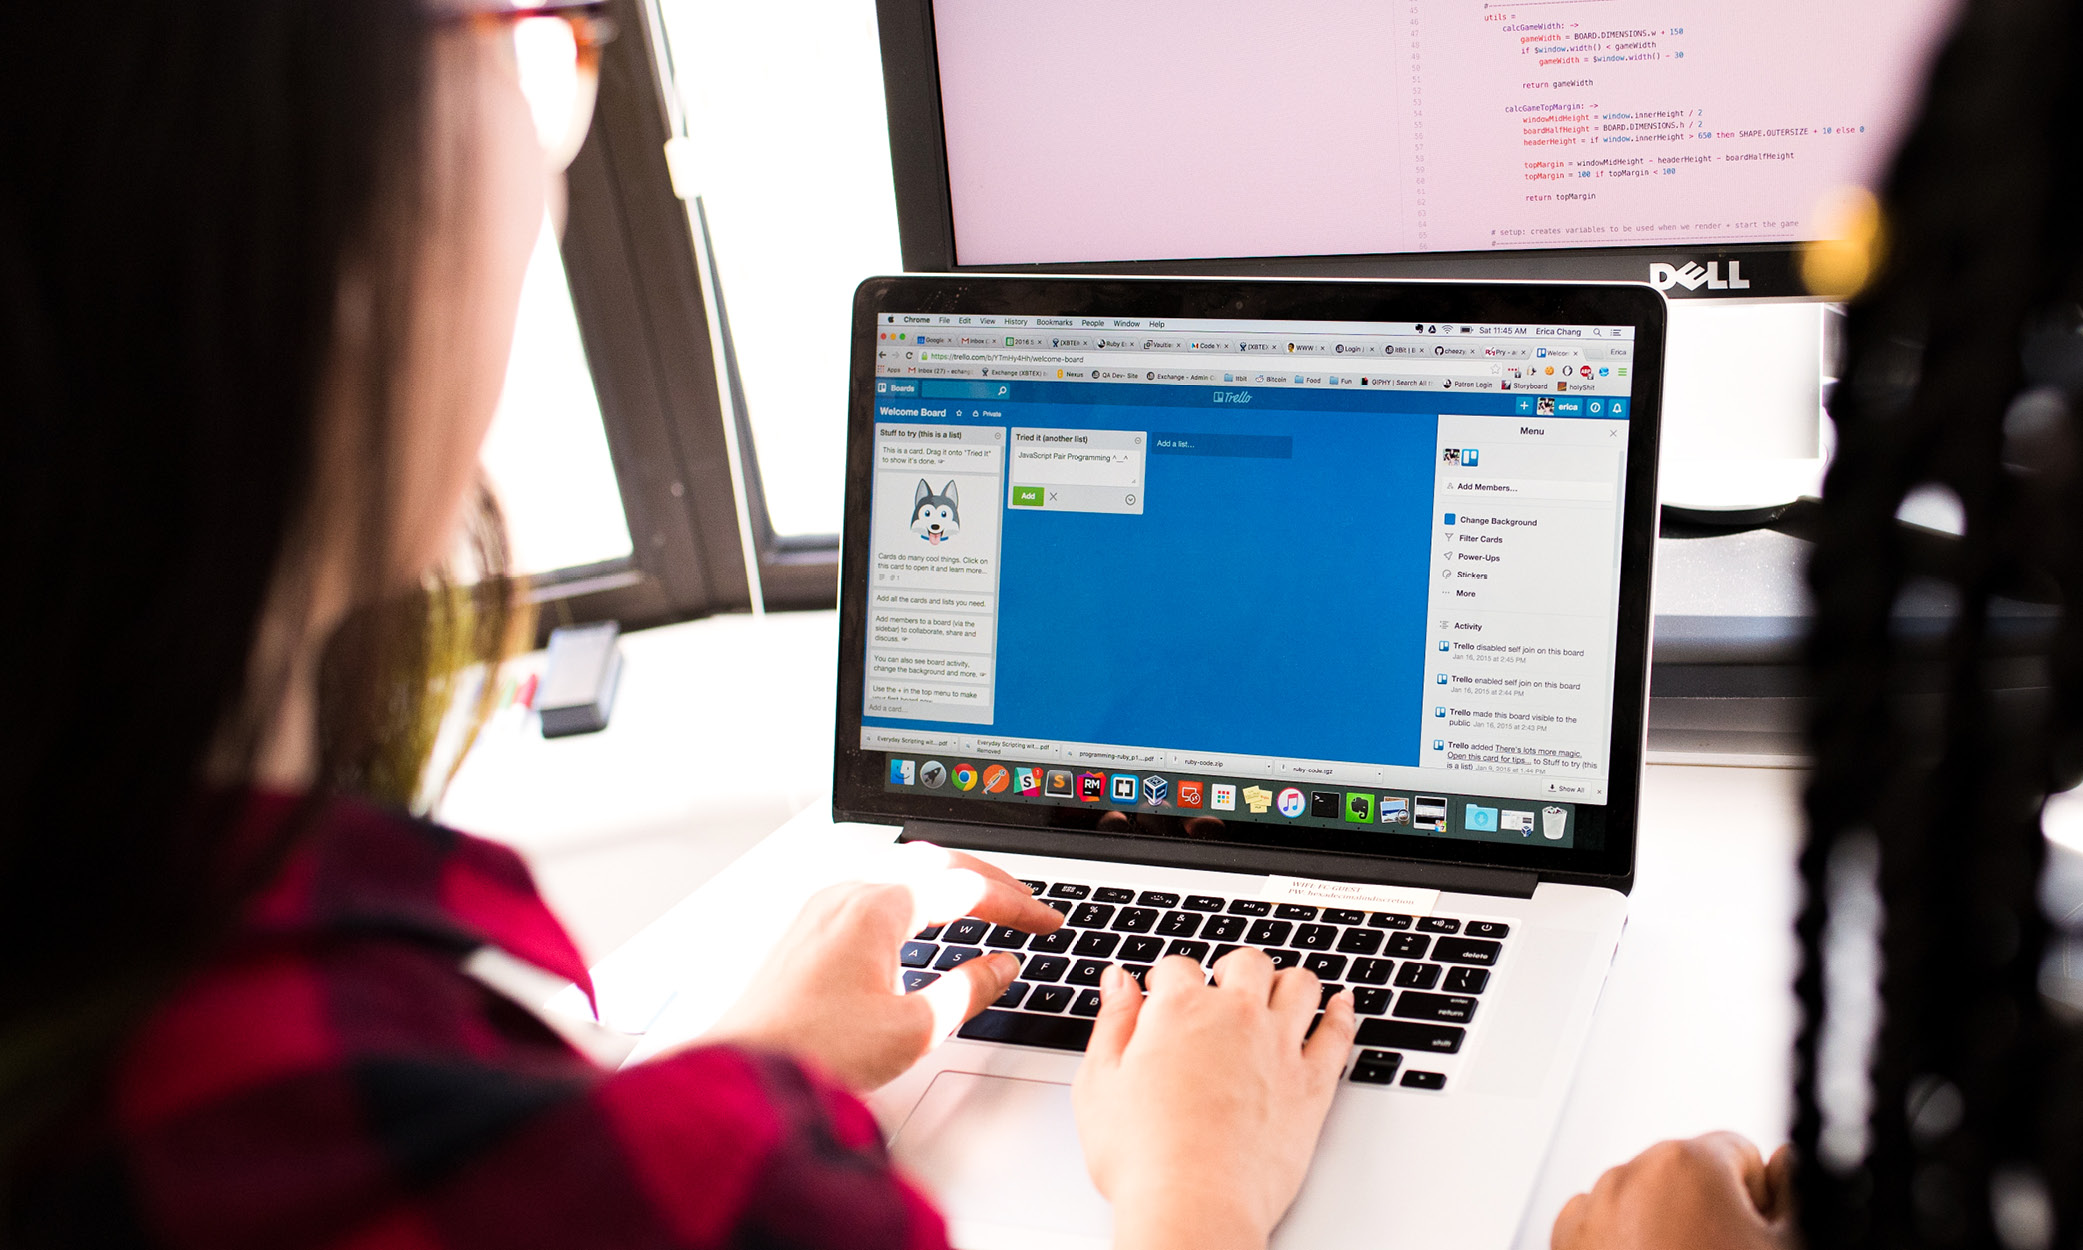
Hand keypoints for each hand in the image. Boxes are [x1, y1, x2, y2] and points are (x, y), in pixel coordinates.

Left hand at [702, 843, 1063, 1090]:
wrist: (744, 1073)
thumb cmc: (813, 1051)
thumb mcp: (913, 1028)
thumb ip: (968, 990)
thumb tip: (1000, 967)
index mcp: (875, 908)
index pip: (964, 886)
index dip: (1015, 903)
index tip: (1046, 922)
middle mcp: (846, 896)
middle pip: (933, 863)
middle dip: (989, 880)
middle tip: (1027, 904)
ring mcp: (823, 909)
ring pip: (901, 872)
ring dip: (950, 882)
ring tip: (985, 904)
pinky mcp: (809, 931)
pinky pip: (875, 892)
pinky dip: (916, 897)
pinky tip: (925, 921)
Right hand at [1073, 951, 1356, 1249]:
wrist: (1195, 1205)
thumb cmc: (1144, 1157)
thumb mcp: (1099, 1083)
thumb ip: (1112, 1023)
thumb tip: (1117, 982)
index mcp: (1180, 1011)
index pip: (1178, 967)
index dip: (1165, 979)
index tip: (1161, 993)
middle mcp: (1236, 1017)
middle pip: (1246, 963)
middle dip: (1230, 970)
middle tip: (1221, 989)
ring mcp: (1280, 1048)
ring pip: (1299, 985)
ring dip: (1286, 982)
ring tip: (1276, 993)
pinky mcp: (1312, 1085)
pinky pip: (1338, 1034)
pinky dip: (1341, 1014)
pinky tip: (1341, 1007)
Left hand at [1552, 1133, 1796, 1249]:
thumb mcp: (1791, 1247)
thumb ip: (1796, 1191)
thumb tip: (1784, 1164)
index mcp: (1684, 1164)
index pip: (1740, 1155)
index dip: (1760, 1204)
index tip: (1756, 1240)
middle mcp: (1626, 1178)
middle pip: (1689, 1178)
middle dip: (1711, 1216)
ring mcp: (1589, 1214)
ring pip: (1646, 1205)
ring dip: (1668, 1233)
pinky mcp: (1565, 1247)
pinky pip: (1605, 1232)